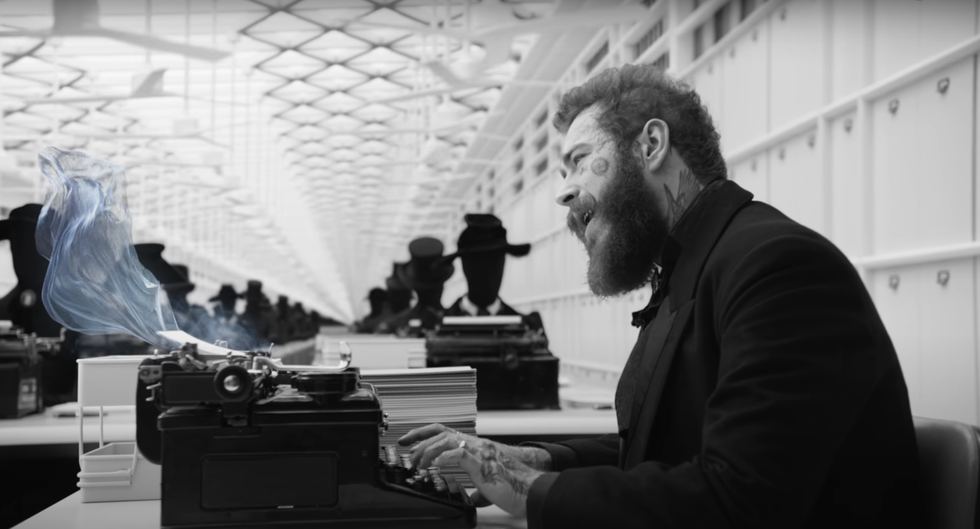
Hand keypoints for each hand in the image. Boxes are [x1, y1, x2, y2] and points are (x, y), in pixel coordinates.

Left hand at [398, 424, 550, 516]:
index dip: (426, 435)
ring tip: (418, 463)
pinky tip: (434, 466)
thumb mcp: (490, 487)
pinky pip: (458, 453)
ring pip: (446, 440)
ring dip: (427, 450)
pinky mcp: (481, 462)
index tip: (409, 442)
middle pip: (442, 432)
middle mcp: (477, 444)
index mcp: (476, 448)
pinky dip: (442, 457)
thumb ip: (478, 490)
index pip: (447, 434)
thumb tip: (471, 498)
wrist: (530, 490)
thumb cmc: (513, 488)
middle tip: (405, 449)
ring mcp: (479, 451)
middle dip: (419, 438)